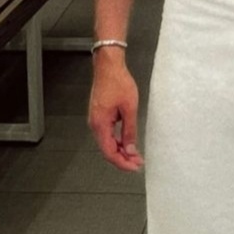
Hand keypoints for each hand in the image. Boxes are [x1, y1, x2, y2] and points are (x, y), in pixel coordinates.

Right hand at [88, 51, 142, 172]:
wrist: (108, 66)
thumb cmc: (117, 82)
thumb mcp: (129, 108)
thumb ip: (130, 131)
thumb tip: (131, 149)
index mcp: (100, 124)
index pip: (109, 152)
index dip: (122, 163)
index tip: (135, 166)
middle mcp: (95, 124)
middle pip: (107, 150)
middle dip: (123, 159)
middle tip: (138, 163)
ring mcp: (96, 120)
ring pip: (107, 143)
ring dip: (121, 151)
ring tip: (135, 155)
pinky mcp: (99, 116)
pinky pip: (107, 134)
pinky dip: (118, 141)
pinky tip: (128, 143)